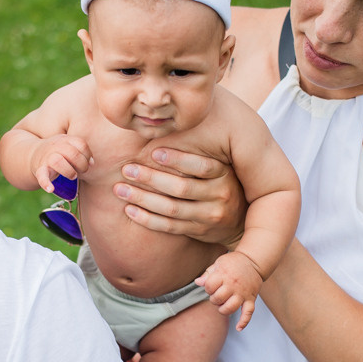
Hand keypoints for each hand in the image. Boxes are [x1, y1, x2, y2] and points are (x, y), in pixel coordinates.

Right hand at [32, 134, 91, 191]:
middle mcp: (55, 147)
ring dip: (69, 171)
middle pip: (72, 153)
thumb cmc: (57, 152)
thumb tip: (92, 163)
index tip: (88, 162)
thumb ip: (81, 152)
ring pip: (58, 161)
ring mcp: (47, 158)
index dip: (87, 155)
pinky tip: (50, 189)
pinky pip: (42, 176)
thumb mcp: (69, 146)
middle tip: (81, 171)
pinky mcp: (40, 170)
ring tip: (73, 176)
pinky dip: (46, 183)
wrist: (33, 154)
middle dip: (82, 164)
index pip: (81, 144)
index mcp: (65, 140)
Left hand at [113, 147, 245, 245]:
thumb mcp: (221, 167)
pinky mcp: (199, 231)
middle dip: (151, 178)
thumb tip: (164, 130)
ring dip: (143, 198)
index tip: (154, 152)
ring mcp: (209, 216)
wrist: (241, 221)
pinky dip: (147, 219)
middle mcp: (220, 196)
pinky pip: (169, 227)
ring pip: (172, 209)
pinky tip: (130, 210)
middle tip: (127, 170)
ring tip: (120, 189)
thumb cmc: (221, 184)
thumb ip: (200, 154)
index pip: (202, 166)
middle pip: (181, 188)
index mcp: (224, 175)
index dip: (178, 159)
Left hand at [196, 251, 262, 330]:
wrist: (253, 260)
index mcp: (224, 275)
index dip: (207, 288)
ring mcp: (243, 293)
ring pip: (231, 307)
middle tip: (217, 295)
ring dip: (223, 310)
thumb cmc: (233, 262)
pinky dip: (244, 322)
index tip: (212, 285)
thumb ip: (208, 274)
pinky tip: (238, 328)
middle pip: (218, 298)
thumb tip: (197, 282)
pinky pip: (248, 312)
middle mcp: (233, 285)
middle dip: (214, 299)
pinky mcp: (251, 298)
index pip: (209, 287)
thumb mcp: (219, 263)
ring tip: (223, 306)